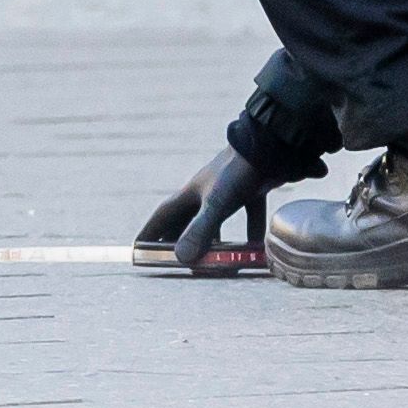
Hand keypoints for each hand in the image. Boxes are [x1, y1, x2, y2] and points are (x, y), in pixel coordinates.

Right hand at [137, 143, 283, 276]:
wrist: (269, 144)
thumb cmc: (237, 171)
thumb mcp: (216, 203)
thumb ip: (200, 230)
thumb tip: (183, 258)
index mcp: (191, 194)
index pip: (163, 216)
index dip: (150, 232)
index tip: (138, 248)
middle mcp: (206, 193)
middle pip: (186, 222)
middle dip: (180, 242)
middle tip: (177, 263)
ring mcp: (228, 192)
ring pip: (215, 221)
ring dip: (215, 242)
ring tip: (215, 262)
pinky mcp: (250, 190)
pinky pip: (248, 216)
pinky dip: (250, 235)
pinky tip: (255, 251)